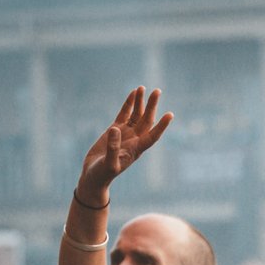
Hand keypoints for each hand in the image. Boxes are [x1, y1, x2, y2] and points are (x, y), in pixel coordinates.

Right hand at [75, 87, 173, 205]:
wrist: (93, 176)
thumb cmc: (102, 175)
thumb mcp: (108, 165)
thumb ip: (112, 149)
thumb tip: (115, 129)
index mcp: (136, 149)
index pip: (152, 136)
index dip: (162, 126)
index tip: (170, 115)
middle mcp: (134, 140)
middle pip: (147, 120)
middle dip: (152, 106)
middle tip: (157, 91)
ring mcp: (125, 134)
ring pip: (136, 115)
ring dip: (141, 102)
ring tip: (143, 88)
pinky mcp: (115, 130)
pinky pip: (125, 114)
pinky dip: (129, 104)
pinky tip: (133, 93)